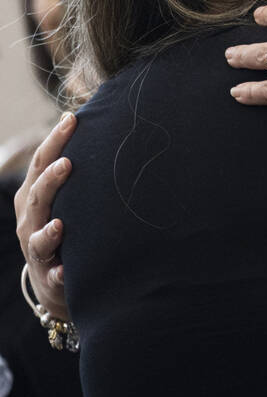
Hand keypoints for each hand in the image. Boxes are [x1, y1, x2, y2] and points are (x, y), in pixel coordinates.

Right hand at [14, 113, 74, 319]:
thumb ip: (78, 171)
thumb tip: (106, 127)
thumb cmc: (65, 225)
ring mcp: (36, 247)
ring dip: (49, 231)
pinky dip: (58, 273)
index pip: (41, 164)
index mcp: (33, 196)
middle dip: (49, 181)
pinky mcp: (48, 275)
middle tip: (67, 163)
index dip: (53, 141)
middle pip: (36, 196)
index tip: (71, 119)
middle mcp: (29, 220)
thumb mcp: (65, 197)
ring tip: (60, 224)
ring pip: (38, 238)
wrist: (55, 278)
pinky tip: (65, 270)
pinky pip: (53, 275)